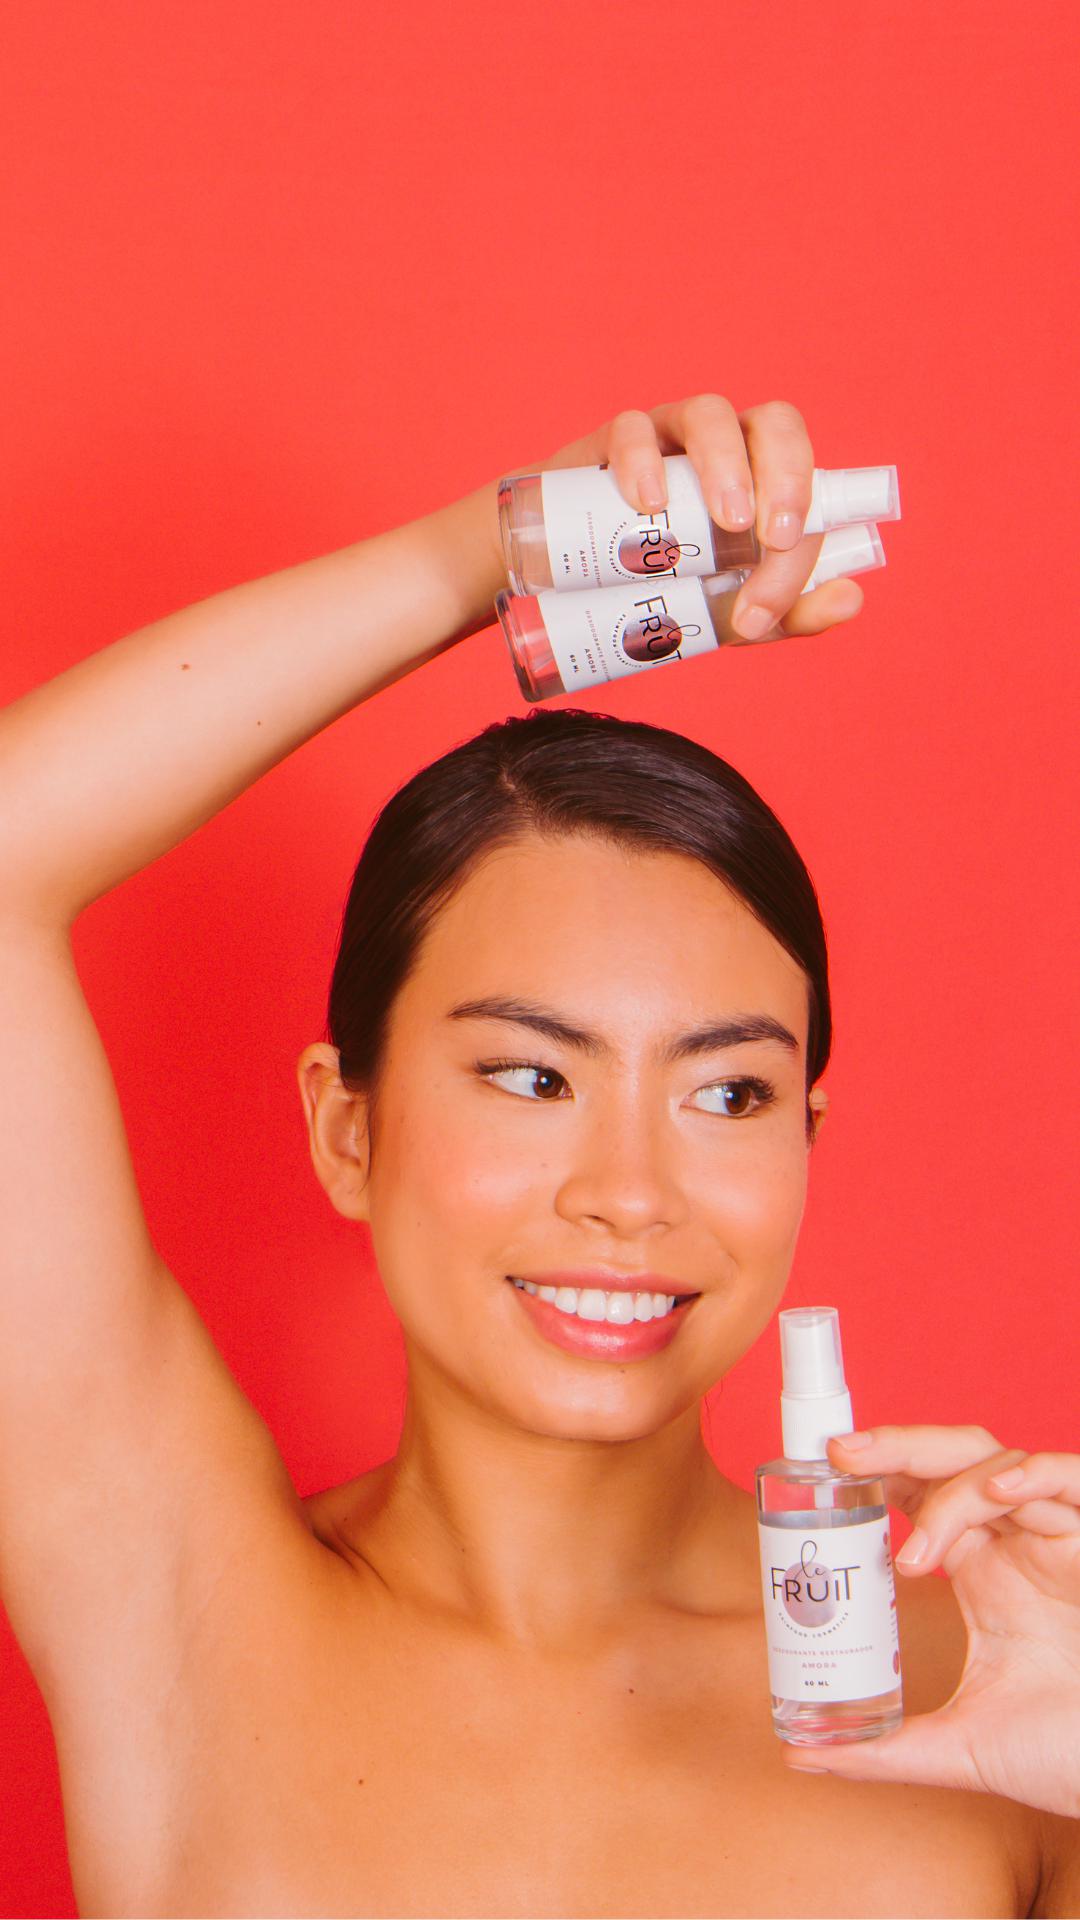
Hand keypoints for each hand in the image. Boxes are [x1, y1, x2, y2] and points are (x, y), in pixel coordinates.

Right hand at [534, 395, 864, 641]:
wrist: (569, 584)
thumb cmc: (663, 585)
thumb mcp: (731, 610)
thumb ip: (789, 610)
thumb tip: (851, 598)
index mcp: (764, 476)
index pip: (802, 473)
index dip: (802, 515)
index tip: (779, 568)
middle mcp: (726, 445)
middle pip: (773, 421)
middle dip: (783, 472)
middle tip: (768, 535)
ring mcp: (669, 436)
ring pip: (709, 413)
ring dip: (725, 462)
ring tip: (724, 521)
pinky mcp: (609, 444)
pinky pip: (630, 429)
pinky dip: (643, 459)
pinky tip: (648, 502)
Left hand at [780, 1424, 1079, 1818]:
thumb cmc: (1063, 1753)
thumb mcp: (963, 1747)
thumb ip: (887, 1747)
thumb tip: (800, 1755)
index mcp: (981, 1569)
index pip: (920, 1492)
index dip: (876, 1470)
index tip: (822, 1469)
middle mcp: (1014, 1539)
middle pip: (949, 1459)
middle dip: (894, 1447)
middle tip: (840, 1453)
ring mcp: (1056, 1534)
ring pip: (996, 1465)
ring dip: (949, 1493)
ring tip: (913, 1555)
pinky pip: (1070, 1479)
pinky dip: (1034, 1474)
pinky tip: (1000, 1491)